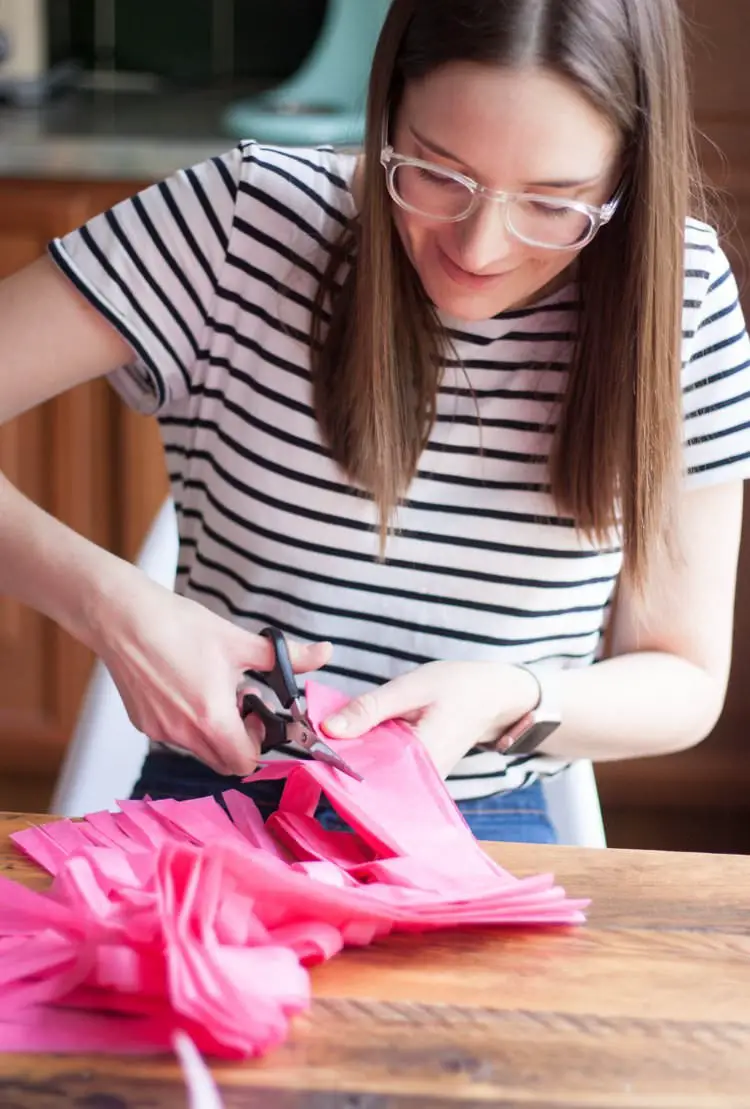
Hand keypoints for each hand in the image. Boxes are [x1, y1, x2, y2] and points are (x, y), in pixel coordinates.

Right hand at [90, 568, 331, 775]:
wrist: (122, 617)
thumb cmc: (180, 626)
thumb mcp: (239, 641)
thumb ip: (286, 657)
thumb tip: (325, 652)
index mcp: (212, 719)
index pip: (245, 763)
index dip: (259, 744)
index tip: (258, 713)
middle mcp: (183, 734)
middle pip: (222, 760)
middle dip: (237, 739)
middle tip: (239, 702)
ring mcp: (159, 731)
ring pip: (197, 747)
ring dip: (212, 728)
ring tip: (210, 687)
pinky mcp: (142, 722)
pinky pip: (174, 734)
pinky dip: (187, 719)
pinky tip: (184, 684)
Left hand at [320, 661, 538, 777]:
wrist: (492, 694)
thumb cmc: (456, 686)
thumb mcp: (410, 688)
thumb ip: (369, 708)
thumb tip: (327, 728)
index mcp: (421, 760)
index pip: (366, 774)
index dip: (334, 765)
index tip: (308, 752)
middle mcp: (421, 779)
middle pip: (367, 777)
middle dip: (338, 760)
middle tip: (311, 742)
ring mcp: (419, 779)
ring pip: (373, 772)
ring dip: (352, 755)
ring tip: (329, 739)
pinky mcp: (416, 772)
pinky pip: (384, 767)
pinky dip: (368, 752)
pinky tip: (355, 739)